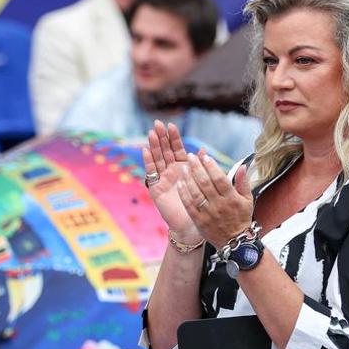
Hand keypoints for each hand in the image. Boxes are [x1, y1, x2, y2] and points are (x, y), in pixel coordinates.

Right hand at [143, 122, 201, 245]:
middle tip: (157, 123)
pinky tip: (145, 150)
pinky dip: (148, 161)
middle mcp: (171, 171)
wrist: (192, 224)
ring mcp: (162, 178)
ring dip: (153, 146)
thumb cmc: (199, 203)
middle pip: (165, 150)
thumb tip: (204, 150)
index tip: (171, 125)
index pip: (177, 149)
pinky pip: (151, 173)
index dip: (174, 137)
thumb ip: (201, 166)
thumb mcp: (203, 183)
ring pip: (157, 159)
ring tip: (151, 133)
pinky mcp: (155, 188)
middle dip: (161, 137)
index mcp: (183, 168)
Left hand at [177, 151, 254, 248]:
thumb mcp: (248, 200)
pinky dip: (184, 194)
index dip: (211, 167)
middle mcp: (220, 205)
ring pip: (196, 193)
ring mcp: (208, 214)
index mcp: (232, 198)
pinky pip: (190, 205)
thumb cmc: (241, 219)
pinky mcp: (199, 221)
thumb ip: (243, 182)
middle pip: (206, 183)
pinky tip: (180, 183)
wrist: (235, 242)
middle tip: (191, 157)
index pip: (220, 179)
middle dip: (197, 168)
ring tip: (183, 167)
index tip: (205, 156)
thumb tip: (242, 166)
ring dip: (188, 179)